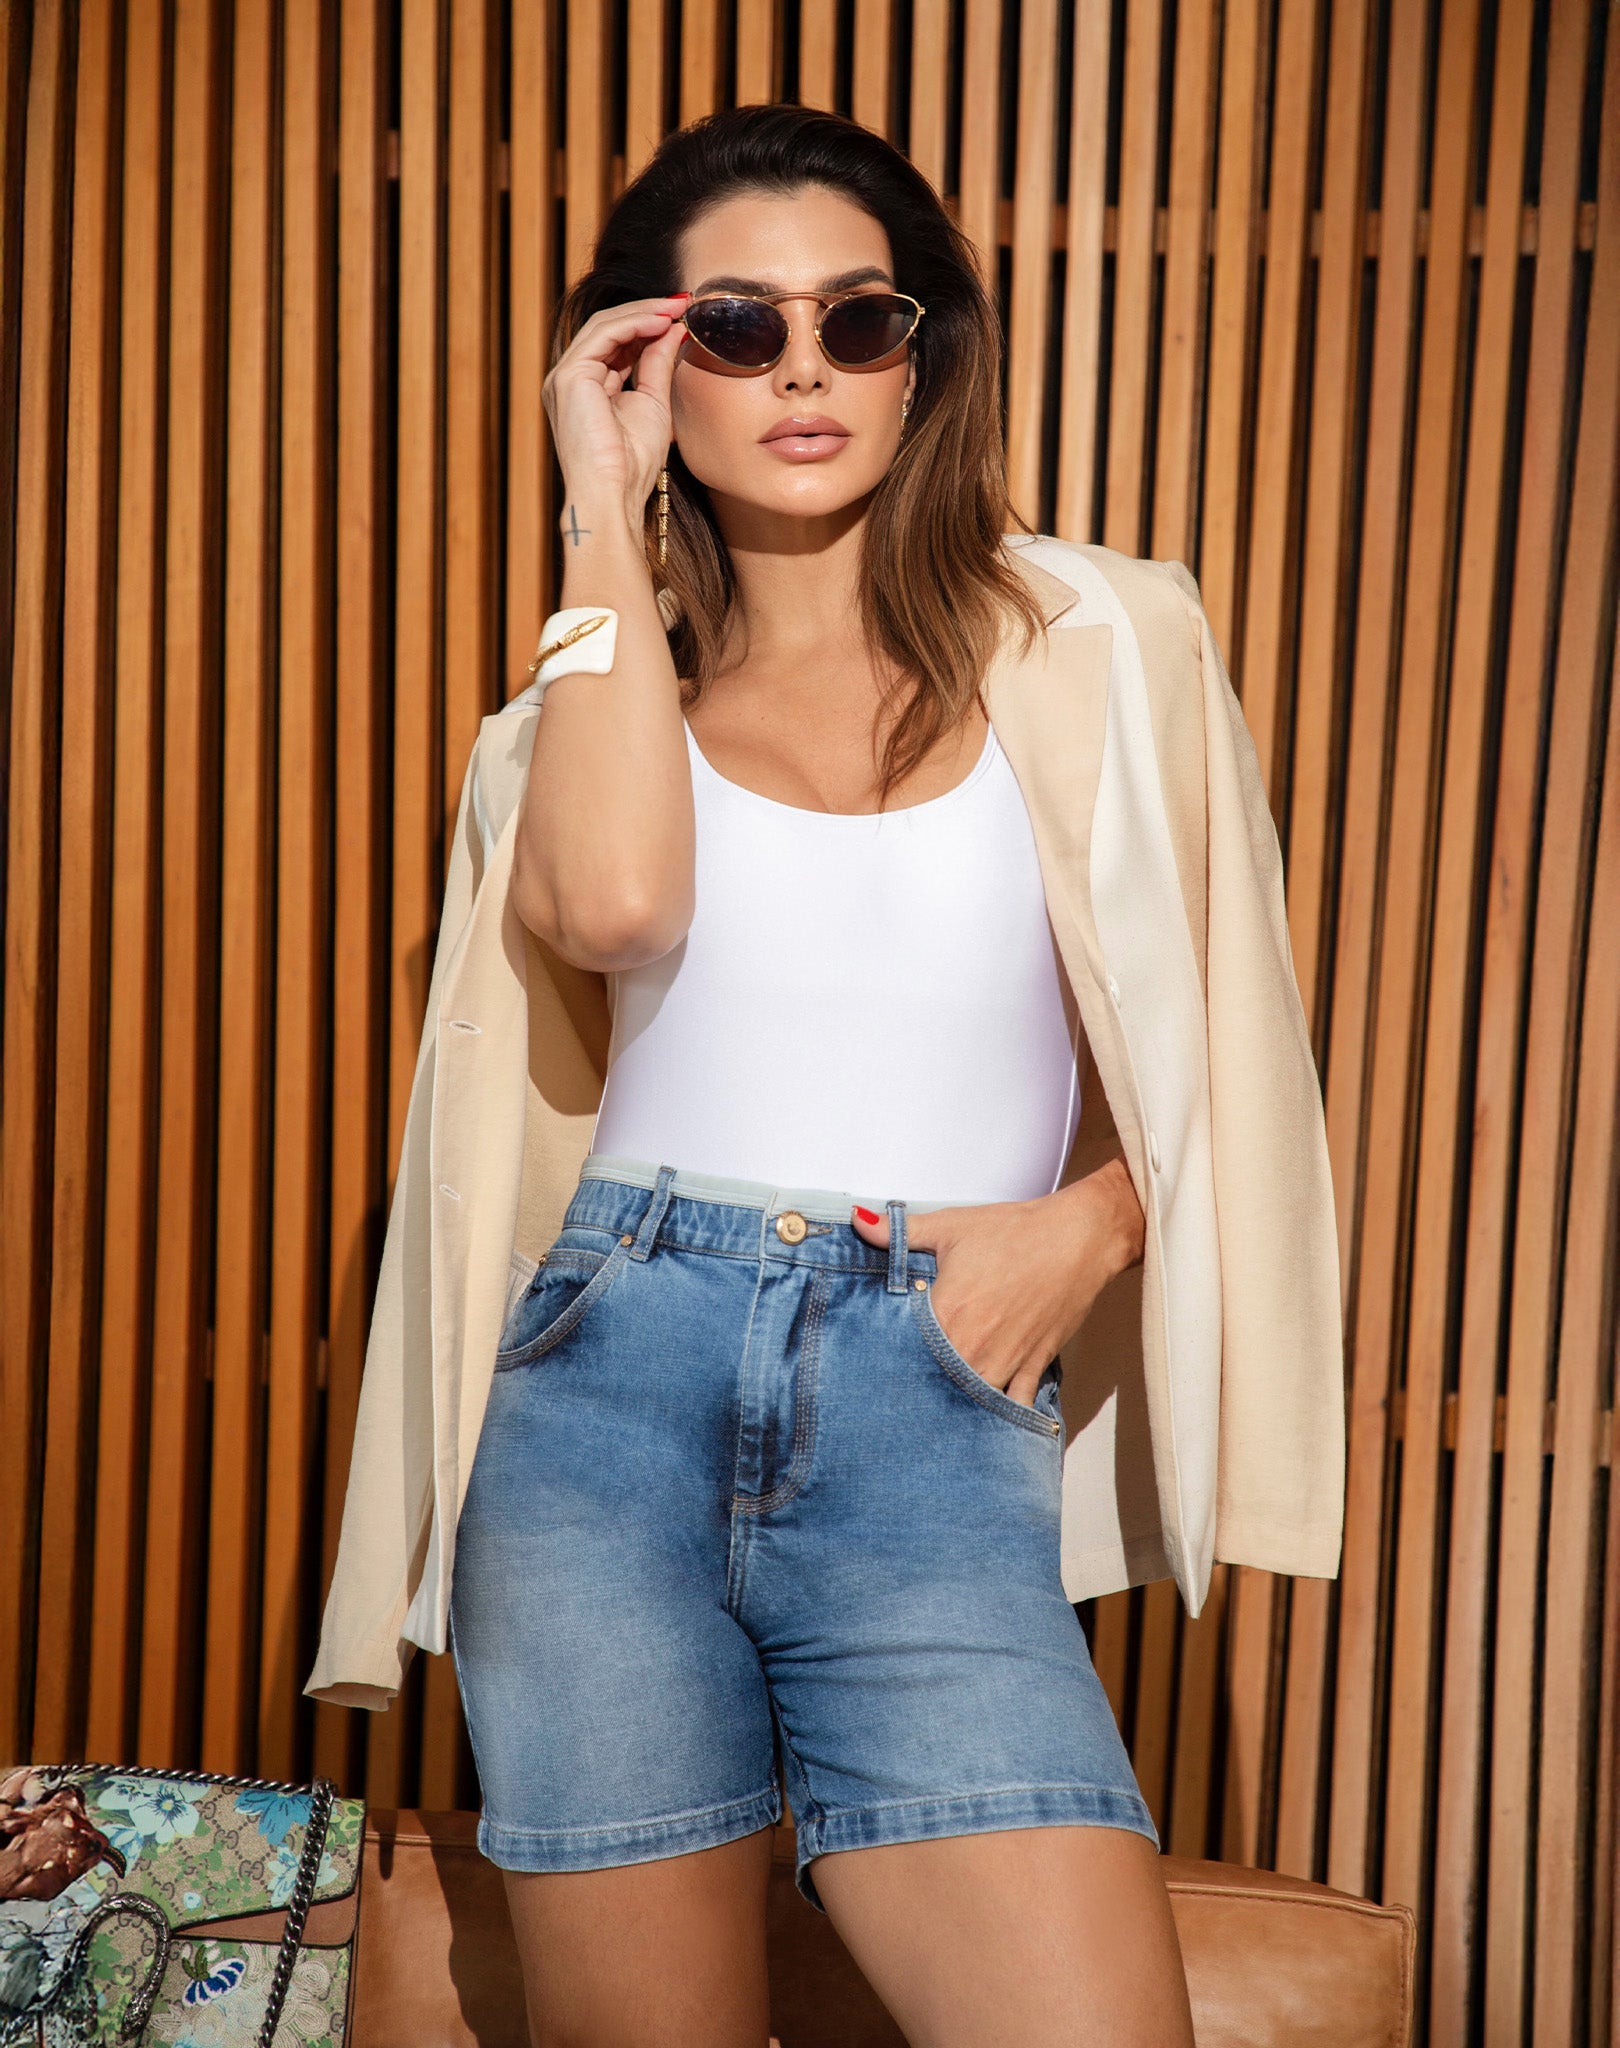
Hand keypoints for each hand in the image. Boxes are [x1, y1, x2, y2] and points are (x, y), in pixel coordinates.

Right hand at [542, 293, 690, 535]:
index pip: (617, 344)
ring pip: (605, 326)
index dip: (650, 325)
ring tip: (677, 306)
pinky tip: (661, 320)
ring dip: (644, 311)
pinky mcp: (569, 377)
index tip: (682, 314)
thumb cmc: (632, 465)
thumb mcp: (653, 403)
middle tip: (683, 301)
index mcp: (588, 388)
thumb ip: (657, 364)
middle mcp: (571, 379)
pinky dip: (634, 322)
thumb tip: (673, 329)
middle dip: (649, 312)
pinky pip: (603, 334)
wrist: (614, 493)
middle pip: (610, 329)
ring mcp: (566, 377)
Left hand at [849, 1158, 1144, 1407]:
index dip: (888, 1362)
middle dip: (916, 1390)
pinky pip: (1015, 1405)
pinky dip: (1000, 1415)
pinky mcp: (1033, 1367)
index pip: (903, 1353)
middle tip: (897, 1398)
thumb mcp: (952, 1226)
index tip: (872, 1367)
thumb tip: (856, 1219)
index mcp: (947, 1314)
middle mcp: (973, 1347)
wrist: (1079, 1239)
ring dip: (953, 1406)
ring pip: (970, 1402)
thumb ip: (900, 1232)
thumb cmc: (1014, 1231)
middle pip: (934, 1385)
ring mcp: (1005, 1361)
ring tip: (932, 1415)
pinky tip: (982, 1427)